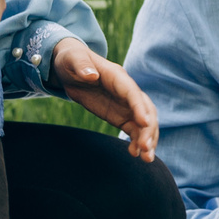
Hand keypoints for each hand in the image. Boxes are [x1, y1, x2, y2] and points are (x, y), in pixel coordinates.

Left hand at [51, 38, 158, 160]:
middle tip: (146, 148)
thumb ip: (81, 66)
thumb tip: (91, 75)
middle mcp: (126, 91)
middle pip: (145, 109)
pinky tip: (135, 154)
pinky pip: (134, 129)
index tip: (144, 123)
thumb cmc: (71, 60)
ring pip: (144, 122)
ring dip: (148, 139)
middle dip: (148, 129)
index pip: (132, 92)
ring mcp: (126, 104)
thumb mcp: (72, 60)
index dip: (139, 107)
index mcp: (117, 76)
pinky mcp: (121, 115)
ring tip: (147, 158)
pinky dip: (137, 141)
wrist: (70, 68)